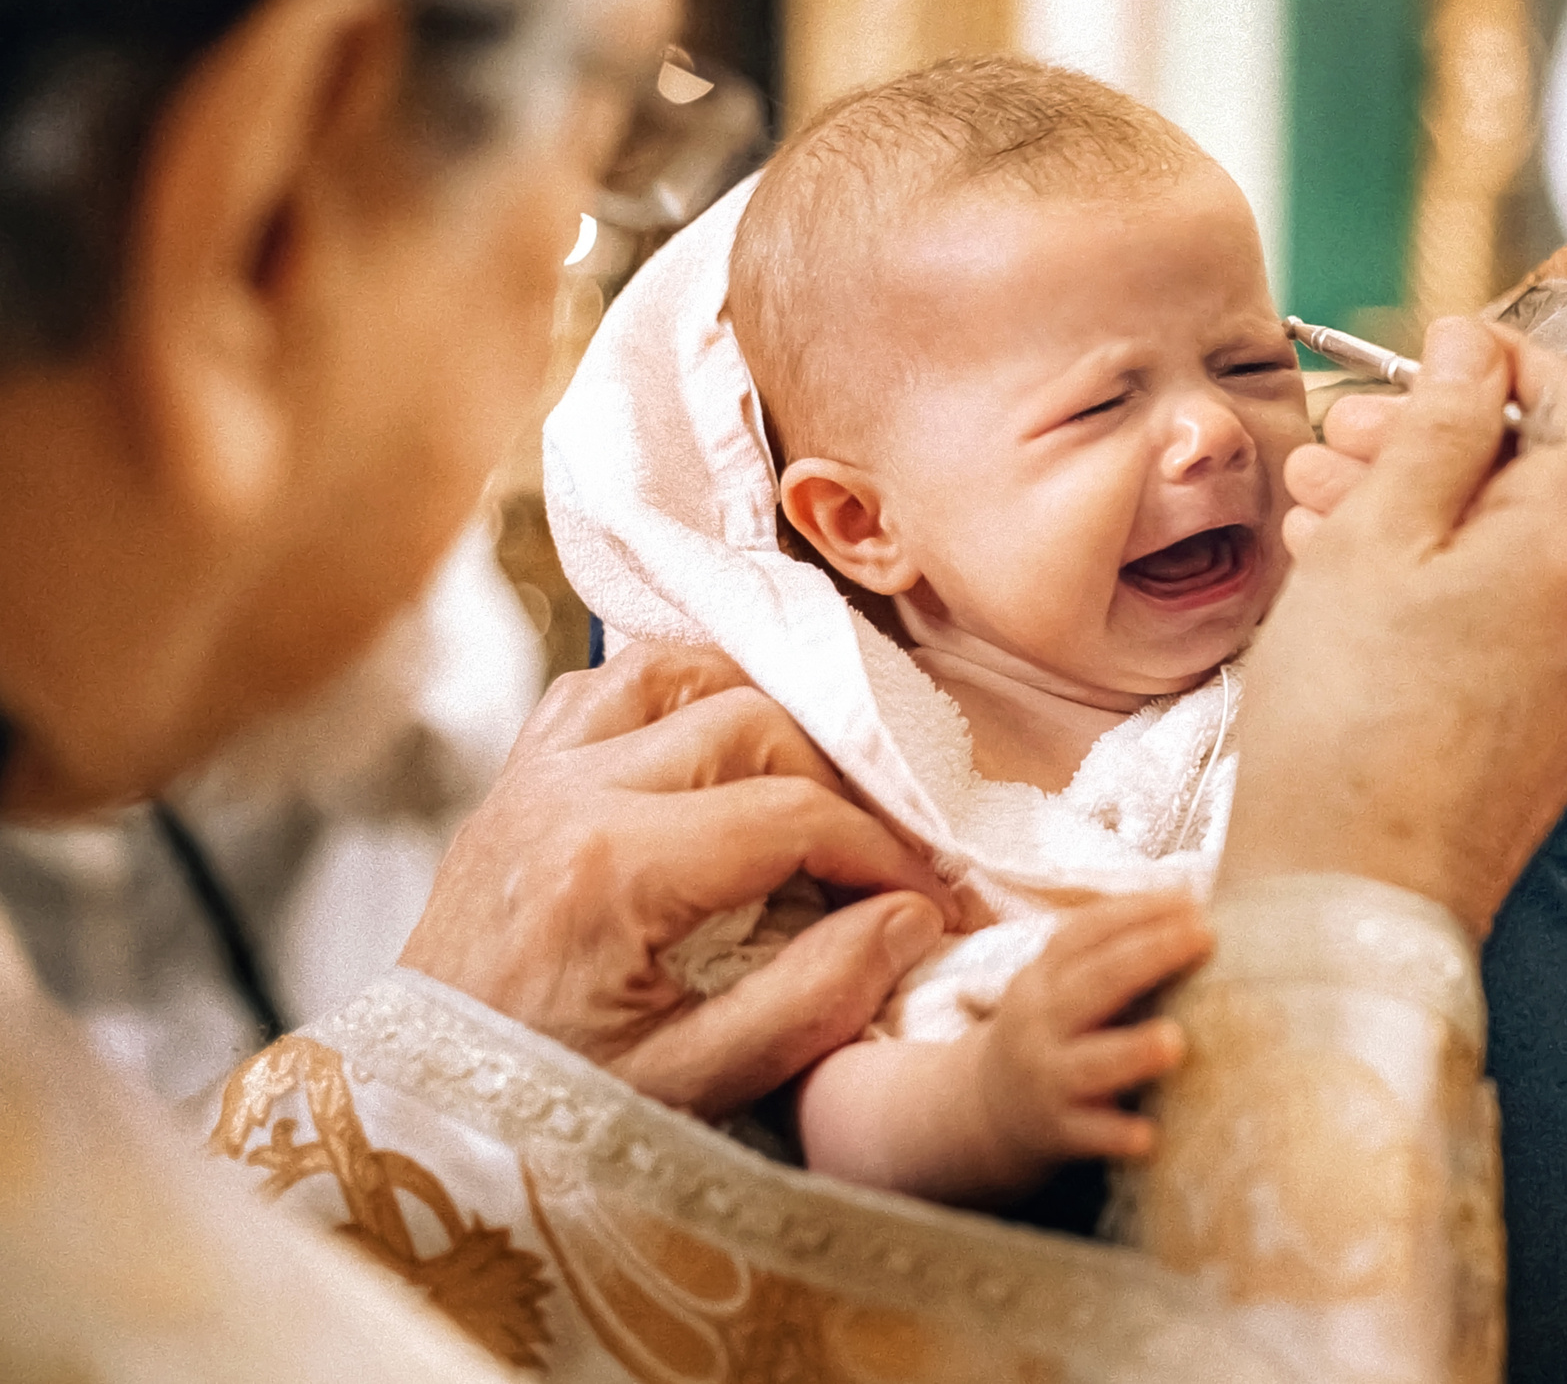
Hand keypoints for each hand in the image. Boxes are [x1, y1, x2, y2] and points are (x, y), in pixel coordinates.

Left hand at [400, 642, 958, 1118]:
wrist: (413, 1124)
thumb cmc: (544, 1115)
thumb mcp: (695, 1085)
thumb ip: (814, 998)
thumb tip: (907, 918)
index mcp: (611, 870)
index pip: (795, 815)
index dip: (882, 853)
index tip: (925, 901)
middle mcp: (565, 795)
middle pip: (751, 720)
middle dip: (836, 782)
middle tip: (873, 855)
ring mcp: (529, 777)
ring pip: (676, 669)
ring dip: (757, 711)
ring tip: (806, 786)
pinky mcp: (512, 781)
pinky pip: (600, 685)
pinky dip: (671, 694)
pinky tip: (710, 748)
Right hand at [974, 895, 1211, 1181]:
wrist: (988, 1110)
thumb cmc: (1054, 1032)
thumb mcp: (1062, 985)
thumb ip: (1113, 951)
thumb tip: (1190, 898)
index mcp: (1045, 976)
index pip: (1086, 933)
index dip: (1137, 912)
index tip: (1191, 900)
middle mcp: (1041, 1021)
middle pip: (1095, 983)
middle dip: (1151, 955)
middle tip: (1204, 936)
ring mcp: (1047, 1077)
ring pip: (1089, 1063)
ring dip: (1132, 1051)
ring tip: (1175, 1041)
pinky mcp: (1058, 1131)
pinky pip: (1090, 1133)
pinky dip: (1117, 1135)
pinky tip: (1151, 1136)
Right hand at [1226, 318, 1566, 936]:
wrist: (1355, 897)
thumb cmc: (1348, 717)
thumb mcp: (1377, 537)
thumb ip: (1439, 426)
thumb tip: (1476, 344)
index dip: (1501, 362)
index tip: (1425, 357)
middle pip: (1541, 483)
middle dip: (1438, 447)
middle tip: (1336, 445)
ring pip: (1519, 558)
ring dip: (1429, 519)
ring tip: (1317, 515)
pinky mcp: (1564, 736)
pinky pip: (1517, 627)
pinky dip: (1449, 591)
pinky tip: (1356, 592)